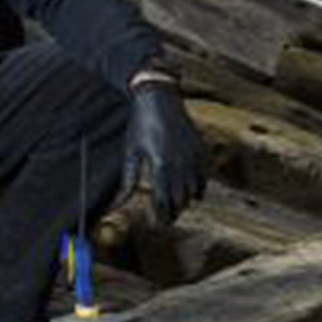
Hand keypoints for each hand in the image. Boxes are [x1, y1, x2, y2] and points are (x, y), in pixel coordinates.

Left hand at [124, 81, 207, 223]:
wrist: (159, 96)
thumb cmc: (141, 124)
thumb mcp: (131, 152)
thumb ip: (128, 182)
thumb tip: (116, 206)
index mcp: (161, 164)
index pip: (165, 200)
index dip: (162, 216)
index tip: (158, 225)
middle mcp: (181, 162)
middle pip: (181, 198)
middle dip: (174, 212)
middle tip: (166, 221)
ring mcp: (194, 154)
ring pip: (195, 188)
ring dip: (186, 200)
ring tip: (177, 207)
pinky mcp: (201, 147)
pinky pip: (205, 174)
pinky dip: (200, 185)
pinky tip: (193, 190)